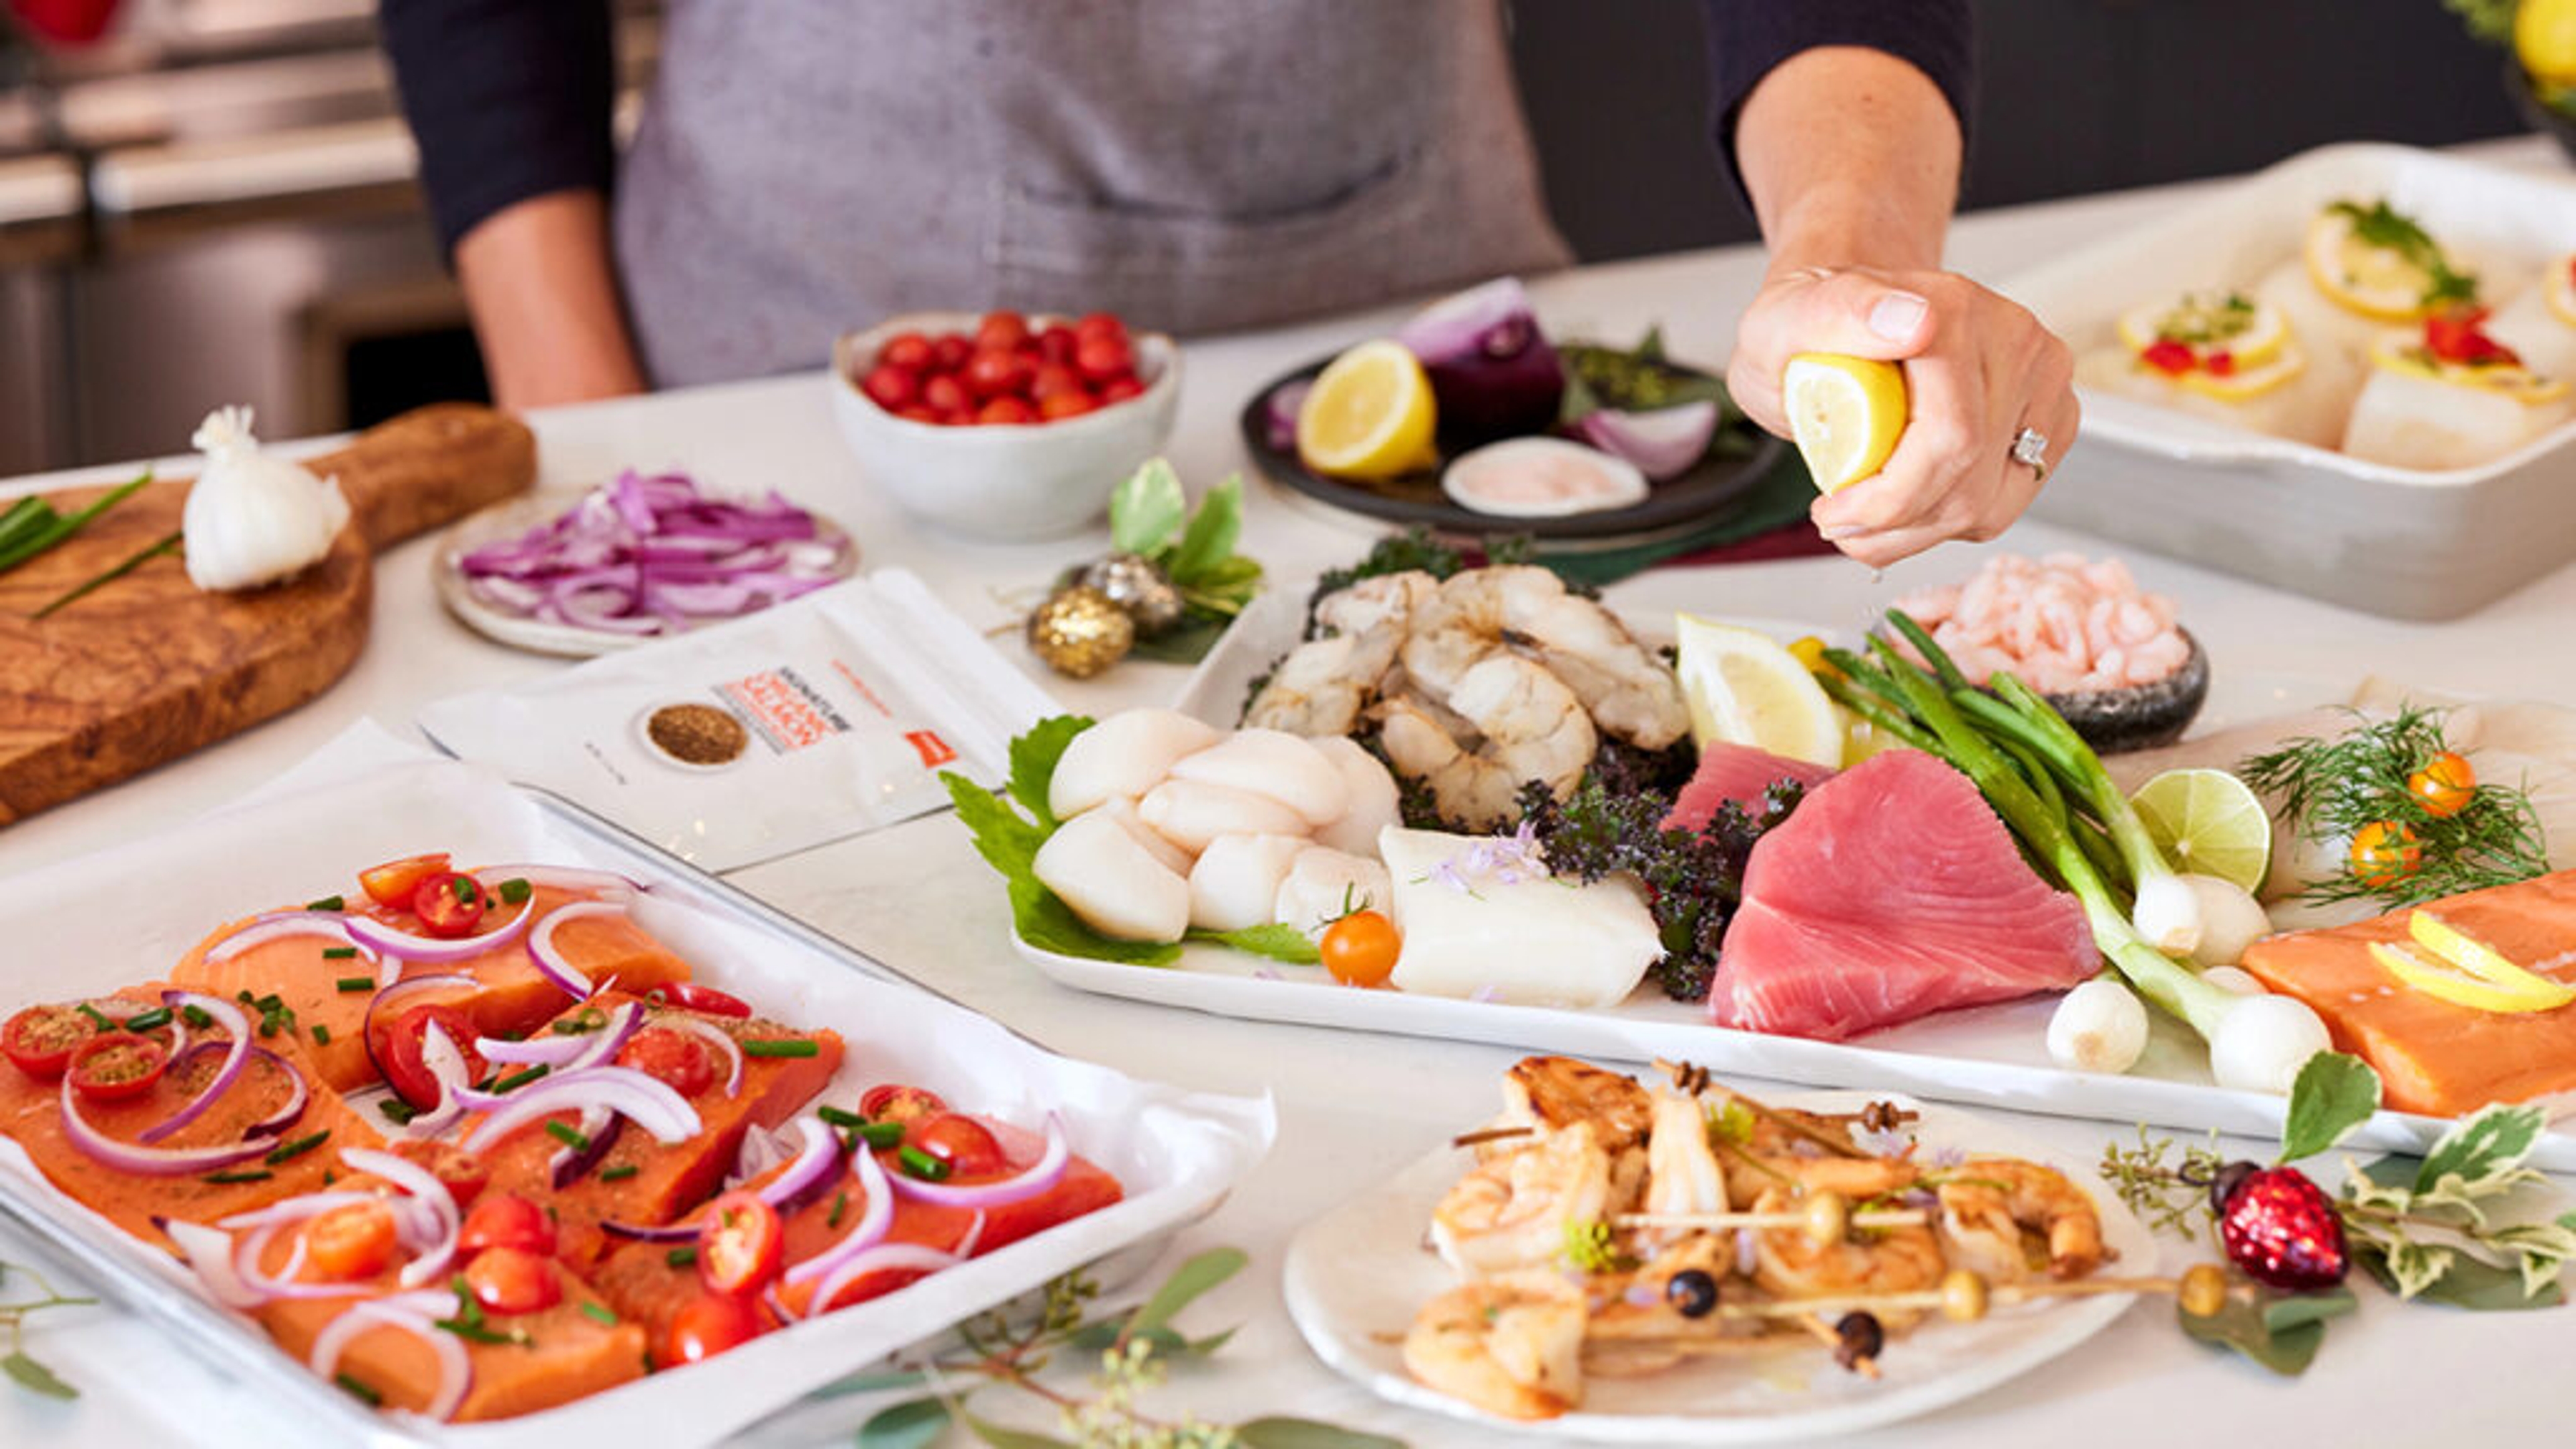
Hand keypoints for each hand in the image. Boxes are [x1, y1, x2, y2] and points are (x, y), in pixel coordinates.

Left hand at [1729, 265, 2076, 569]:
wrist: (1844, 327)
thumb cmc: (1809, 334)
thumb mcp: (1782, 320)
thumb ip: (1837, 313)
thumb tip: (1916, 323)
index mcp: (1954, 310)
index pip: (1949, 438)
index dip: (1888, 498)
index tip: (1832, 510)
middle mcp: (2013, 340)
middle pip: (1970, 484)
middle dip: (1895, 524)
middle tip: (1839, 519)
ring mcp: (2041, 381)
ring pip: (1990, 506)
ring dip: (1915, 531)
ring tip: (1865, 512)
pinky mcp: (2052, 420)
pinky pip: (2004, 504)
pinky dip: (1944, 521)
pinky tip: (1906, 498)